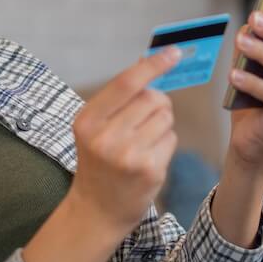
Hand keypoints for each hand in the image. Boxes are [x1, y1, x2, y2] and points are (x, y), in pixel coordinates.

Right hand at [68, 48, 181, 236]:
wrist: (96, 209)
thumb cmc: (99, 160)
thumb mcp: (95, 127)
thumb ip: (118, 97)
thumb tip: (149, 61)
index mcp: (88, 120)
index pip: (127, 83)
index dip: (153, 65)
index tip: (174, 52)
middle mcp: (106, 137)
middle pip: (152, 98)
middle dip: (157, 102)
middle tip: (146, 118)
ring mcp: (128, 155)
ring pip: (165, 117)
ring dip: (162, 123)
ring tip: (143, 140)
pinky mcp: (149, 169)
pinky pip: (171, 138)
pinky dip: (165, 142)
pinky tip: (149, 156)